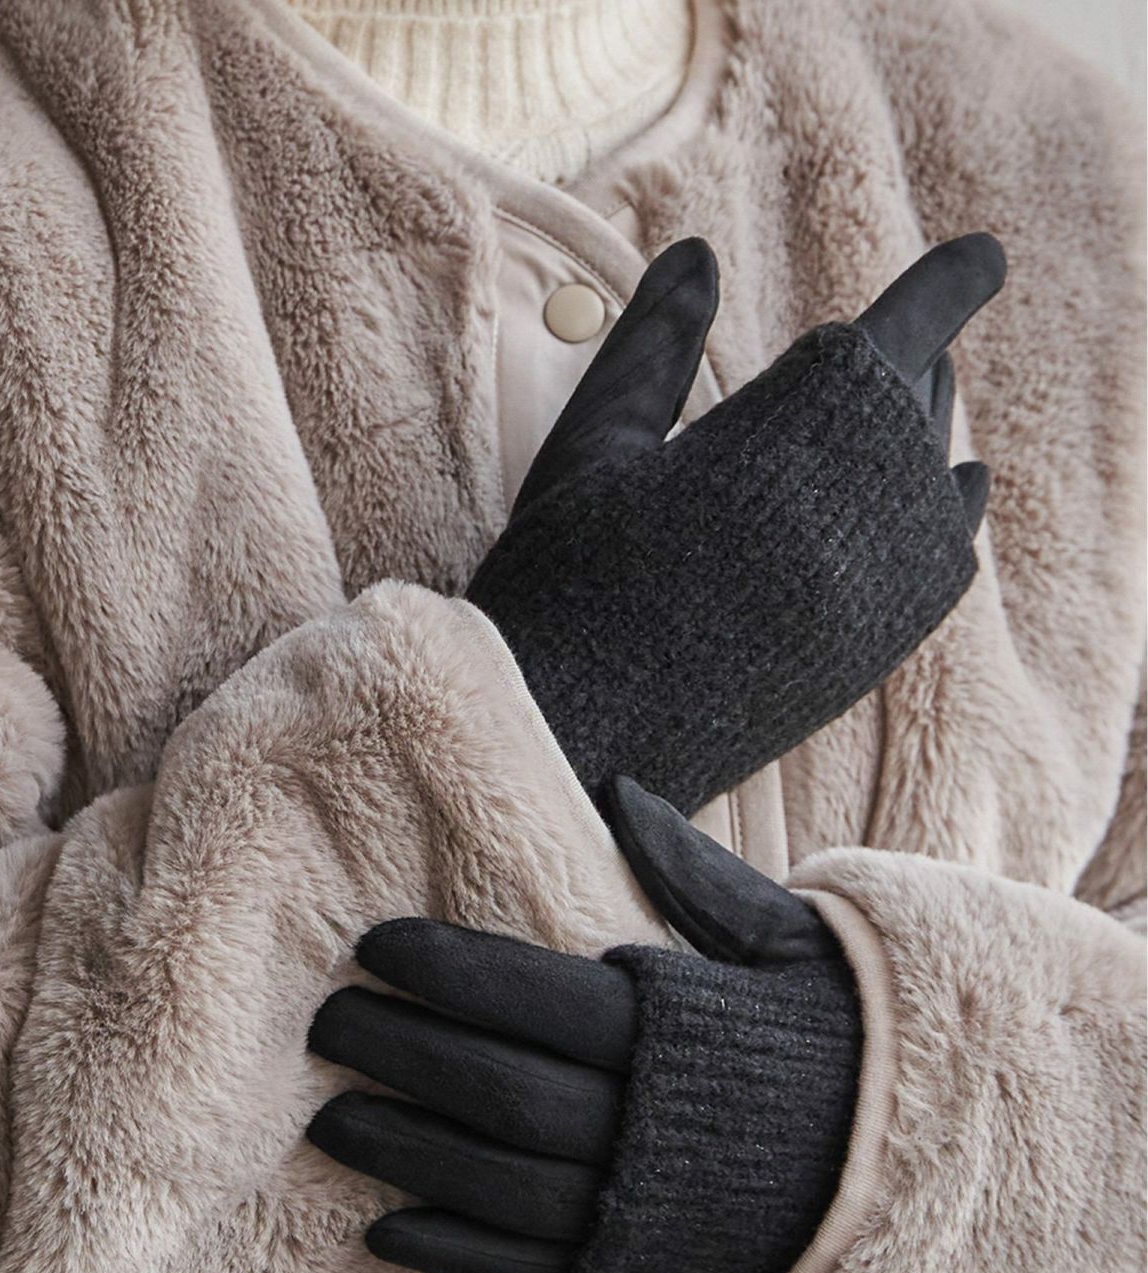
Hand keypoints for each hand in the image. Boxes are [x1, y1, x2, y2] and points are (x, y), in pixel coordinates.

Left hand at [307, 777, 862, 1272]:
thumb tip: (620, 789)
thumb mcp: (785, 941)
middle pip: (496, 1087)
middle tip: (324, 1021)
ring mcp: (635, 1211)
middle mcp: (645, 1125)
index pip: (534, 994)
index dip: (446, 969)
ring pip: (494, 1184)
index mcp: (677, 1029)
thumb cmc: (825, 1037)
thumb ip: (696, 874)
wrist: (895, 1171)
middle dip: (400, 1052)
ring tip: (328, 1120)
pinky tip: (384, 1229)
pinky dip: (451, 1256)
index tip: (374, 942)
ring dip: (403, 1153)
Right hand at [467, 233, 1004, 816]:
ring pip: (942, 475)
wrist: (578, 738)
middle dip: (914, 358)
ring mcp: (880, 581)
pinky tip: (946, 499)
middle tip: (914, 338)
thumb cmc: (568, 581)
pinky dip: (947, 515)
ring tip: (913, 409)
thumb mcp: (596, 447)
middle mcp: (858, 501)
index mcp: (790, 431)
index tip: (984, 257)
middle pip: (920, 398)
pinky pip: (947, 559)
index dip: (951, 283)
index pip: (905, 329)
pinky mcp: (878, 647)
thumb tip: (698, 254)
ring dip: (925, 432)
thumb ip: (656, 345)